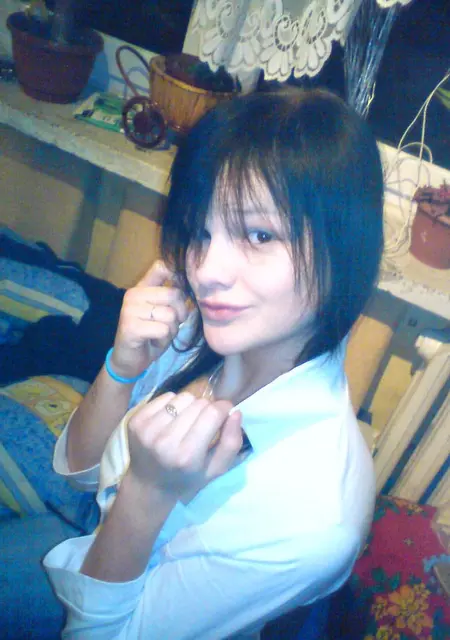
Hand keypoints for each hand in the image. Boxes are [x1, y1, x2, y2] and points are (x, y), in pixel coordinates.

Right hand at [110, 261, 188, 378]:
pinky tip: (152, 341)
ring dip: (171, 330)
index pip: (162, 266)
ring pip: (170, 315)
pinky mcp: (130, 326)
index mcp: (142, 287)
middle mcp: (134, 294)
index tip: (185, 291)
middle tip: (170, 325)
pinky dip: (163, 340)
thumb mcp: (164, 312)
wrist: (129, 360)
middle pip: (174, 294)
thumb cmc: (151, 335)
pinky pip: (163, 330)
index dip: (179, 275)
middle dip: (180, 313)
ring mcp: (130, 309)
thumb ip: (173, 298)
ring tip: (158, 335)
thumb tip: (194, 287)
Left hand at [126, 392, 242, 498]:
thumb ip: (231, 442)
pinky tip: (170, 421)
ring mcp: (147, 429)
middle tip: (203, 424)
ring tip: (185, 422)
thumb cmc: (187, 478)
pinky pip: (165, 397)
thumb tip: (235, 412)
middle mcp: (165, 441)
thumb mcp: (216, 469)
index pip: (213, 413)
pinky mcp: (136, 420)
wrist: (148, 485)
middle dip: (207, 409)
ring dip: (189, 406)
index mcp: (187, 456)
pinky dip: (172, 404)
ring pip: (182, 397)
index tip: (225, 413)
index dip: (224, 409)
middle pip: (198, 403)